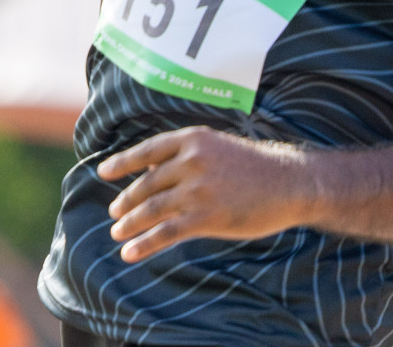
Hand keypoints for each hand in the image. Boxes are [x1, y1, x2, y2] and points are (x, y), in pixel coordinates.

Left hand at [96, 126, 314, 262]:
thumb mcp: (217, 147)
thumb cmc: (253, 166)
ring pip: (151, 209)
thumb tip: (148, 168)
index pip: (147, 150)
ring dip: (130, 223)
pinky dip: (144, 244)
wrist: (289, 183)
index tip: (102, 172)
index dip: (122, 162)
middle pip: (146, 184)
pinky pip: (166, 233)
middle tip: (115, 212)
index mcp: (192, 139)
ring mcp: (197, 190)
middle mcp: (191, 161)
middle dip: (126, 201)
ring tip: (117, 233)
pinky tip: (130, 253)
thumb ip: (184, 156)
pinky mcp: (206, 217)